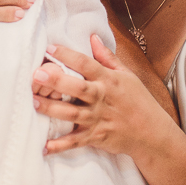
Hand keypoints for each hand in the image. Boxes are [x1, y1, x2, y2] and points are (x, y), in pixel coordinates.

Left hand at [32, 35, 166, 156]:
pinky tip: (45, 147)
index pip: (87, 64)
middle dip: (57, 81)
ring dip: (52, 109)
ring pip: (72, 114)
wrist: (152, 133)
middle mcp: (101, 98)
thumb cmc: (139, 101)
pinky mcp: (96, 137)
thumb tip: (92, 37)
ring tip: (33, 102)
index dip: (69, 55)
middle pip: (77, 88)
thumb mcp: (127, 75)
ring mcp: (98, 119)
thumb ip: (107, 57)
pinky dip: (60, 146)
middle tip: (37, 74)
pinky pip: (75, 142)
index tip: (50, 47)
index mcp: (108, 80)